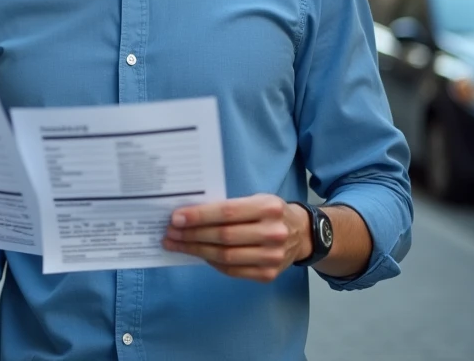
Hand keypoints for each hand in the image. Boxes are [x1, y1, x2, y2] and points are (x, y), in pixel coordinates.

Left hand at [162, 194, 310, 283]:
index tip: (176, 218)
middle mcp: (273, 232)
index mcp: (268, 207)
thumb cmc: (270, 212)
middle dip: (191, 234)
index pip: (226, 212)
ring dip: (195, 250)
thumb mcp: (256, 200)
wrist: (303, 234)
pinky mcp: (268, 274)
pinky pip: (232, 270)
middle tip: (170, 233)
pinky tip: (197, 254)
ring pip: (225, 256)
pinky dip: (211, 262)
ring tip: (176, 244)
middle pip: (223, 236)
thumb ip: (229, 207)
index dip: (199, 216)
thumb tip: (189, 215)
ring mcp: (272, 256)